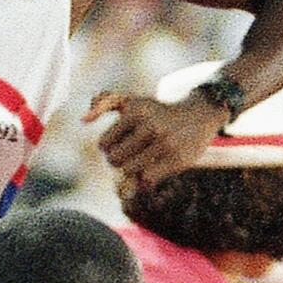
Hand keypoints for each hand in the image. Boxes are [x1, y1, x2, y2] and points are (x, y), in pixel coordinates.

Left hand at [86, 88, 219, 191]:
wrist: (199, 114)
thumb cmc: (156, 111)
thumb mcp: (131, 101)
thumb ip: (104, 102)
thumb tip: (83, 120)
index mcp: (135, 110)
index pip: (104, 144)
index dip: (108, 147)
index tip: (119, 142)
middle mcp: (150, 125)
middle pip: (115, 160)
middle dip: (118, 160)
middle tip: (130, 154)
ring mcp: (164, 143)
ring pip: (130, 171)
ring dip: (132, 170)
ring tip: (140, 161)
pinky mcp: (177, 159)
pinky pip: (147, 180)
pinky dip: (145, 179)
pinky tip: (152, 168)